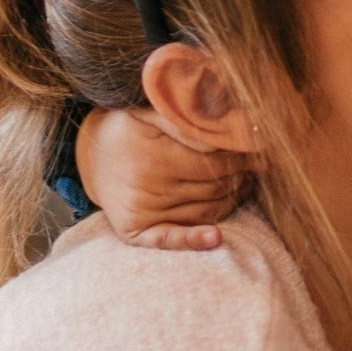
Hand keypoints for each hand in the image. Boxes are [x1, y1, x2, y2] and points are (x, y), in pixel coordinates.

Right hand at [75, 107, 251, 249]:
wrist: (90, 154)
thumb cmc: (128, 127)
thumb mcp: (148, 110)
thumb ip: (182, 114)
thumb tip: (223, 120)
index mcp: (154, 155)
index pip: (215, 163)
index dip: (242, 157)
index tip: (261, 148)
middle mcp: (148, 186)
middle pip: (213, 187)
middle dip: (241, 175)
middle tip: (260, 164)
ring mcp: (143, 211)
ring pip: (203, 210)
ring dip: (231, 198)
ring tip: (247, 182)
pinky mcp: (136, 230)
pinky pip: (169, 239)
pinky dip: (193, 240)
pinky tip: (215, 238)